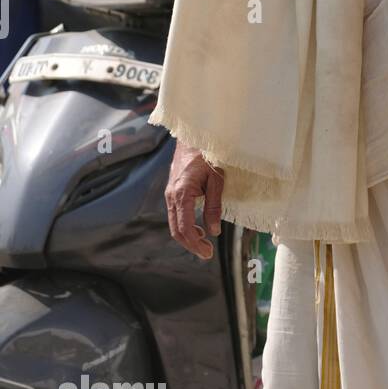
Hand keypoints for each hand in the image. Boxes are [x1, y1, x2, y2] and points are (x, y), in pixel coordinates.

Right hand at [165, 140, 223, 258]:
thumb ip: (214, 206)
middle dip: (191, 244)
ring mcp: (170, 193)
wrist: (194, 135)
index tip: (208, 253)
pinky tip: (198, 228)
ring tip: (204, 244)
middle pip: (176, 229)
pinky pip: (176, 214)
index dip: (195, 244)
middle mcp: (172, 195)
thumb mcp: (217, 179)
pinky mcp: (173, 190)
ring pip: (174, 223)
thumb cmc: (208, 154)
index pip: (185, 228)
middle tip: (206, 253)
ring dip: (187, 236)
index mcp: (182, 194)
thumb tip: (214, 231)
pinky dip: (185, 225)